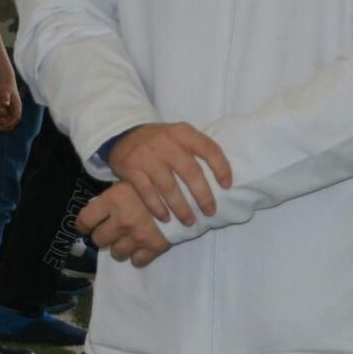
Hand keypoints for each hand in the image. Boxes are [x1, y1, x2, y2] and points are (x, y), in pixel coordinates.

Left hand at [0, 55, 21, 131]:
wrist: (5, 81)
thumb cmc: (4, 86)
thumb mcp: (4, 91)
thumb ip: (5, 98)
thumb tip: (6, 104)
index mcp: (17, 106)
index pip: (15, 118)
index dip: (7, 122)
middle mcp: (16, 109)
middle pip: (12, 122)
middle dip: (3, 125)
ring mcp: (12, 110)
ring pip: (8, 121)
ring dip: (0, 124)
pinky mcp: (7, 110)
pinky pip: (4, 119)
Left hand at [78, 182, 172, 267]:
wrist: (188, 191)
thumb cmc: (156, 183)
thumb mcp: (131, 182)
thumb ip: (114, 197)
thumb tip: (99, 212)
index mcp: (113, 200)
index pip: (85, 220)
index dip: (84, 225)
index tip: (87, 227)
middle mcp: (122, 219)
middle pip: (98, 240)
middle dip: (103, 236)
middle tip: (112, 231)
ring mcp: (138, 235)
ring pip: (116, 253)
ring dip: (120, 247)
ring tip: (128, 239)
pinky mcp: (154, 247)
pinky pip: (137, 261)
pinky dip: (138, 256)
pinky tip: (141, 247)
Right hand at [108, 121, 233, 227]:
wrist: (124, 136)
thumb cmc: (161, 141)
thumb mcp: (180, 135)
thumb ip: (197, 148)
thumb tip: (223, 176)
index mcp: (184, 132)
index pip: (209, 149)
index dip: (221, 168)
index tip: (227, 186)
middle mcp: (167, 142)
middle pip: (191, 172)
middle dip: (203, 196)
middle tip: (210, 211)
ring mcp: (148, 156)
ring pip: (169, 187)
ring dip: (181, 208)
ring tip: (189, 221)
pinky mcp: (131, 169)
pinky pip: (148, 193)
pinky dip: (158, 208)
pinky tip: (166, 218)